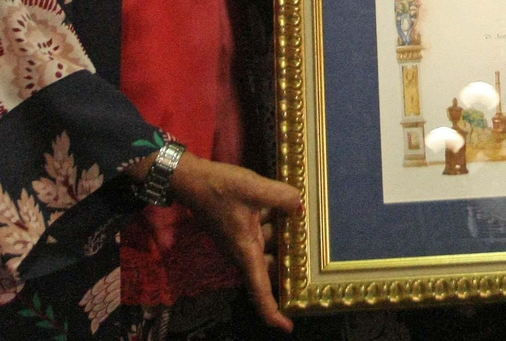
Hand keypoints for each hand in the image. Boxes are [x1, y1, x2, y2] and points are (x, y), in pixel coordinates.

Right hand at [170, 153, 302, 331]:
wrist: (193, 179)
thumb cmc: (219, 188)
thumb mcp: (254, 188)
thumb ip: (281, 197)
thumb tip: (299, 206)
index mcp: (245, 252)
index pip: (259, 292)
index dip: (273, 313)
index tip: (288, 326)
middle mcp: (243, 251)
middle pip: (270, 269)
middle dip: (288, 265)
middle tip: (312, 255)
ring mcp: (241, 239)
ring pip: (270, 246)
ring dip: (285, 237)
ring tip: (308, 223)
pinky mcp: (241, 226)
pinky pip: (264, 231)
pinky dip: (277, 223)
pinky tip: (291, 205)